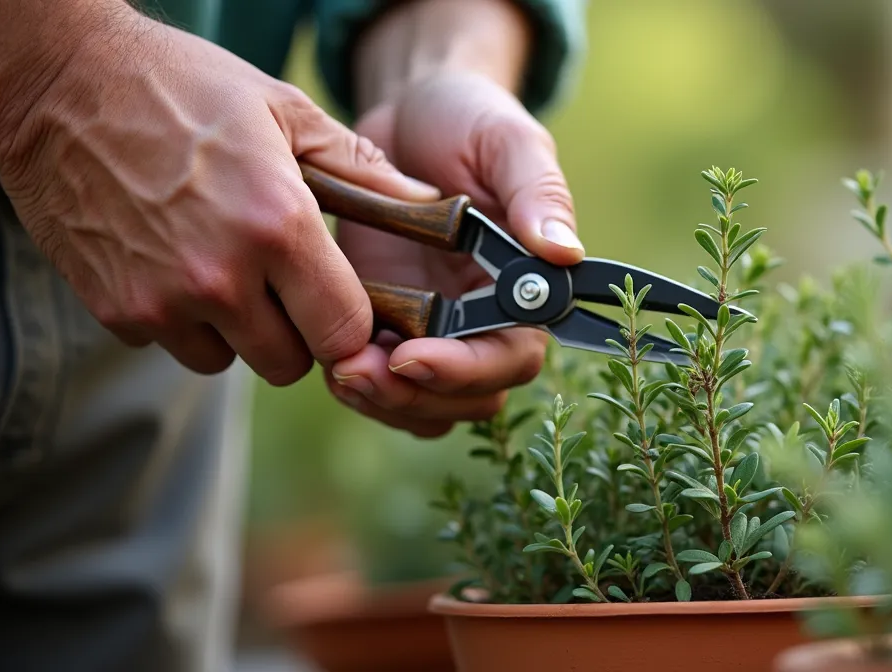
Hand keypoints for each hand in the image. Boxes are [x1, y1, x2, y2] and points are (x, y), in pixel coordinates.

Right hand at [0, 5, 437, 384]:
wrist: (58, 83)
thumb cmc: (183, 88)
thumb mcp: (285, 110)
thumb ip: (362, 170)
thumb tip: (428, 206)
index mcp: (277, 226)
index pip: (345, 332)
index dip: (353, 324)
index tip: (347, 304)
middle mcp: (221, 277)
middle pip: (292, 362)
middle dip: (299, 333)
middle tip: (287, 285)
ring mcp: (163, 301)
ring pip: (230, 361)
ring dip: (239, 331)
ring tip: (227, 266)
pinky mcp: (116, 311)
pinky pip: (173, 344)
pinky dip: (182, 321)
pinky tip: (175, 262)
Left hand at [327, 71, 581, 436]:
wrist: (408, 112)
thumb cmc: (470, 121)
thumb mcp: (507, 141)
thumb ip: (538, 194)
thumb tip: (564, 254)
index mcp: (525, 290)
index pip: (512, 357)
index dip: (467, 370)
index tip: (413, 356)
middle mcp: (484, 322)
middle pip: (466, 399)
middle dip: (414, 398)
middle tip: (358, 370)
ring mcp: (433, 331)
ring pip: (422, 408)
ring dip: (382, 401)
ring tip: (339, 369)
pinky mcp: (385, 326)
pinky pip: (380, 386)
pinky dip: (355, 386)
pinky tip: (327, 356)